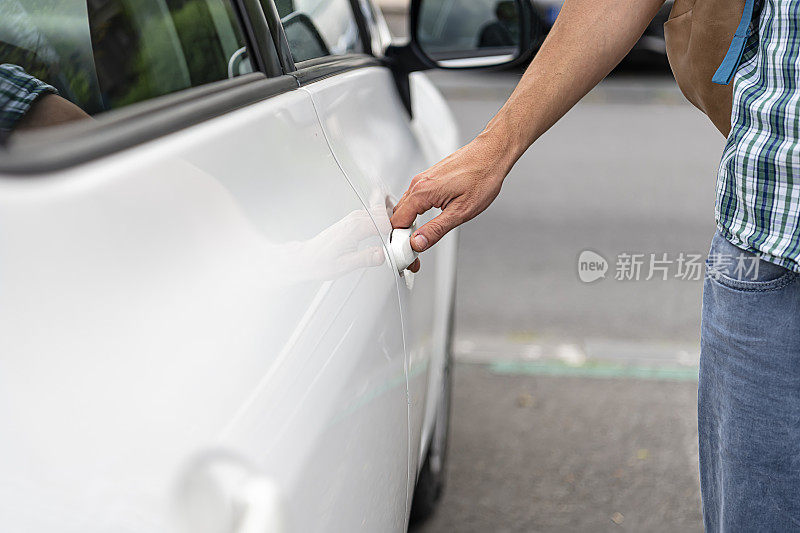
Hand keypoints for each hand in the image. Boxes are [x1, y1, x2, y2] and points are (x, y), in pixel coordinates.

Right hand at [391, 134, 508, 255]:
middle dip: (402, 237)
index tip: (410, 256)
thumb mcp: (460, 212)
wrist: (492, 154)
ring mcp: (422, 179)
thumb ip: (436, 229)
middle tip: (415, 253)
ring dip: (408, 225)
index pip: (397, 223)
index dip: (401, 244)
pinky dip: (414, 213)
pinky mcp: (429, 178)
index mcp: (422, 192)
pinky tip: (425, 222)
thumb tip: (418, 243)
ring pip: (404, 207)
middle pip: (397, 216)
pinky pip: (413, 199)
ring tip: (420, 240)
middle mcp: (418, 184)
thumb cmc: (482, 177)